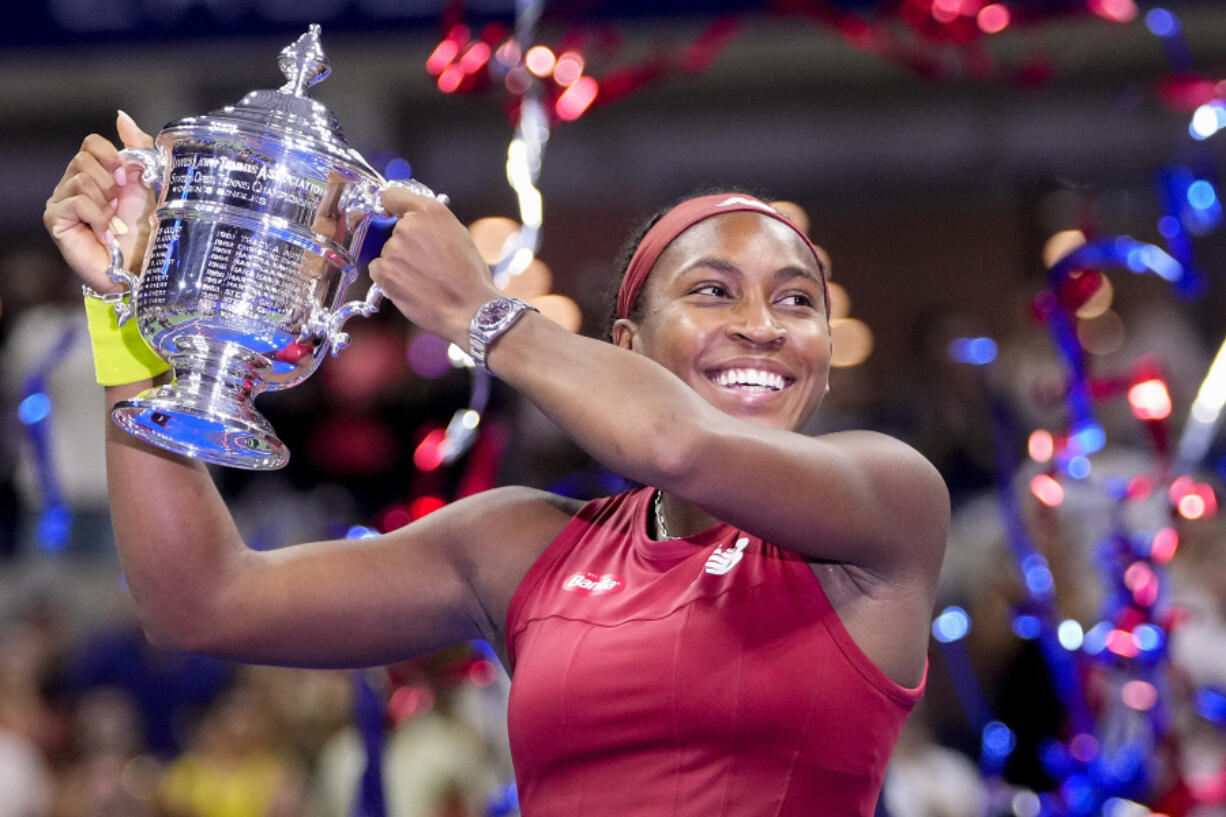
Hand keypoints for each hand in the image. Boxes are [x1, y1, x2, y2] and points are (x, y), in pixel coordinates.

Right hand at [42, 111, 155, 293]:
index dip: (112, 156)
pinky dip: (97, 215)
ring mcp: (62, 202)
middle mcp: (74, 184)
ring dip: (106, 201)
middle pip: (83, 158)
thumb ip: (139, 149)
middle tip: (122, 205)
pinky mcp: (56, 220)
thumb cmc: (147, 231)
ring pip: (80, 178)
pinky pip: (75, 201)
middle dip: (111, 181)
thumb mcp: (150, 183)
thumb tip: (121, 117)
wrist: (143, 267)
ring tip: (115, 222)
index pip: (92, 142)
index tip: (129, 178)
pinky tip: (106, 231)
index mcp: (97, 173)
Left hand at [368, 187, 501, 348]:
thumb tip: (419, 224)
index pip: (392, 195)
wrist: (470, 308)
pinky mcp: (385, 271)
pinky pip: (378, 269)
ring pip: (388, 252)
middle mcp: (408, 225)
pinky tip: (410, 286)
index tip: (391, 213)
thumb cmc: (470, 276)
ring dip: (399, 262)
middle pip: (393, 230)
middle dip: (405, 243)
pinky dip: (389, 277)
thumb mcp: (459, 235)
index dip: (392, 206)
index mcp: (430, 211)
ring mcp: (393, 248)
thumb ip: (434, 224)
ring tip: (423, 279)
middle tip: (425, 261)